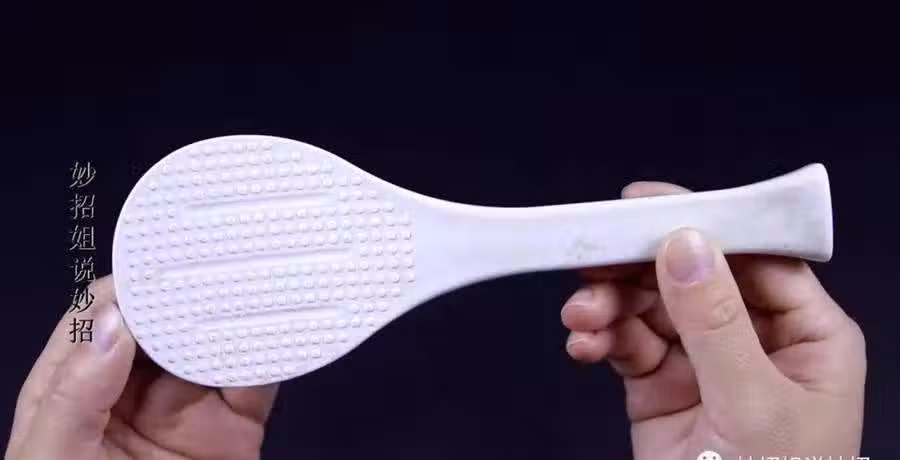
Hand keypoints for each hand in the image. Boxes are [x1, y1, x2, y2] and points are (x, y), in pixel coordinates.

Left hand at [6, 275, 278, 459]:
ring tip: (255, 275)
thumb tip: (117, 323)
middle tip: (218, 256)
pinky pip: (255, 379)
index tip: (160, 259)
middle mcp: (132, 389)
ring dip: (234, 311)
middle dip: (188, 289)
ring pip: (212, 342)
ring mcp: (187, 407)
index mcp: (74, 389)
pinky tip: (281, 324)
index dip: (128, 286)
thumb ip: (75, 394)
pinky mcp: (233, 428)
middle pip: (162, 322)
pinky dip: (273, 349)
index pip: (99, 320)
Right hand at [561, 182, 865, 459]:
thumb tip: (684, 244)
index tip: (644, 203)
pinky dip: (599, 337)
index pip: (753, 257)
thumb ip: (715, 323)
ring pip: (649, 305)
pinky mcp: (658, 385)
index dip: (701, 224)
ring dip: (609, 303)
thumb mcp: (754, 406)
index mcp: (805, 334)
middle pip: (689, 273)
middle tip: (589, 258)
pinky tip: (582, 343)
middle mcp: (753, 338)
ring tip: (580, 318)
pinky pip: (624, 342)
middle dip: (637, 267)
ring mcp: (702, 361)